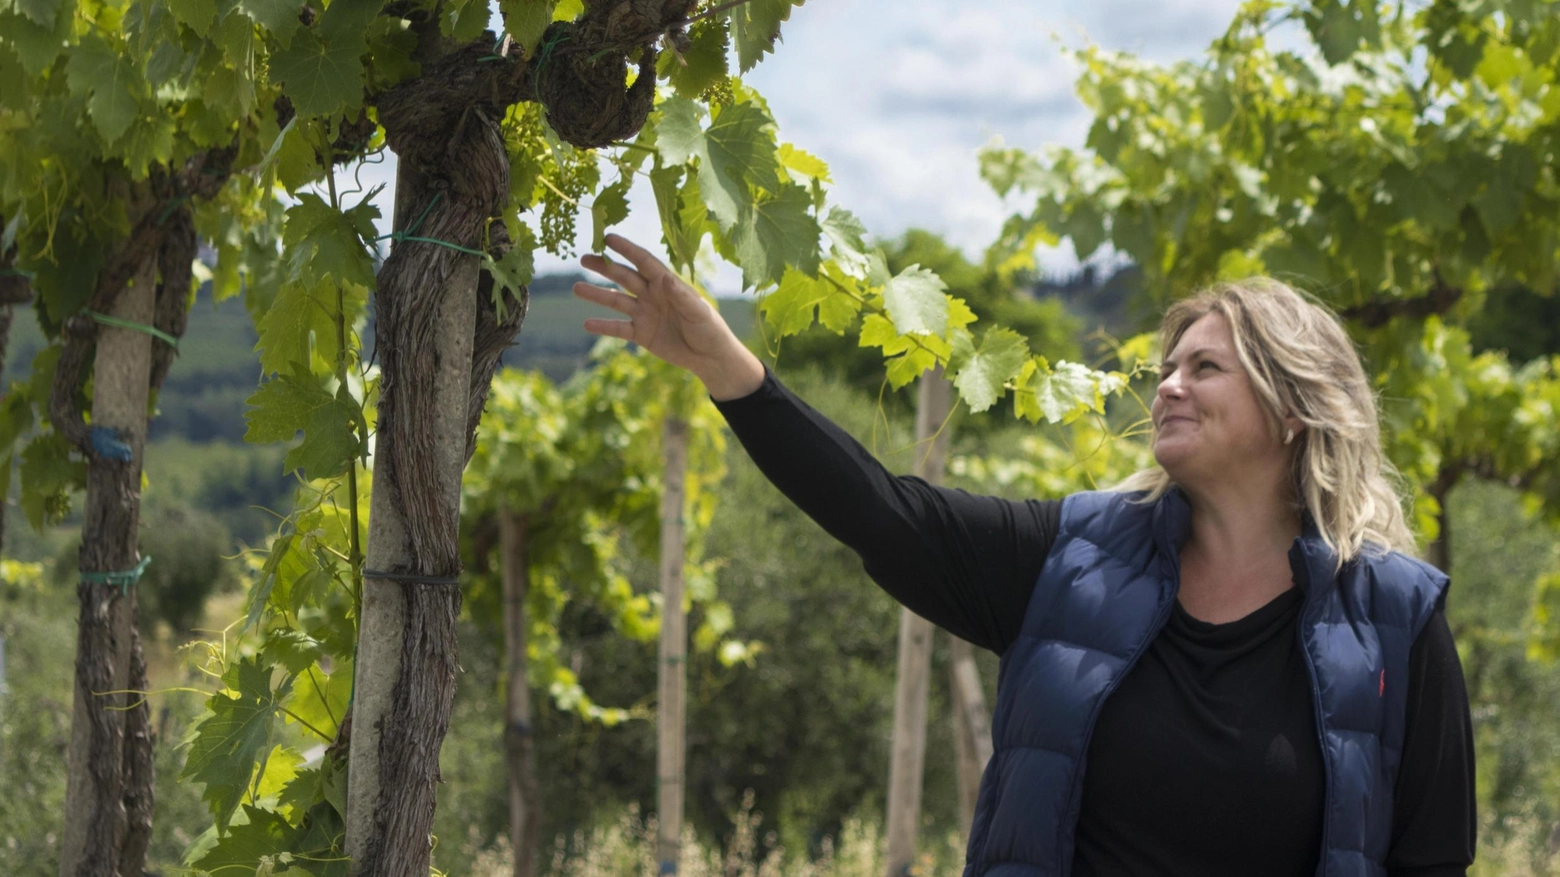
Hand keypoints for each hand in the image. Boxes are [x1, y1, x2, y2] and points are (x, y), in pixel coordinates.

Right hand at [574, 235, 762, 398]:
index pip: (643, 261)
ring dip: (597, 294)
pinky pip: (618, 328)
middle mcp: (652, 294)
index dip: (626, 249)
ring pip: (616, 300)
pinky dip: (603, 326)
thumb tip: (663, 277)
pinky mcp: (641, 334)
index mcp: (667, 283)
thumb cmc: (709, 329)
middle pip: (624, 277)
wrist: (709, 357)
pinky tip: (586, 323)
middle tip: (584, 257)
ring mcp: (645, 313)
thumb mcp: (697, 311)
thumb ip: (680, 295)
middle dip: (605, 267)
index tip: (608, 237)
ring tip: (576, 288)